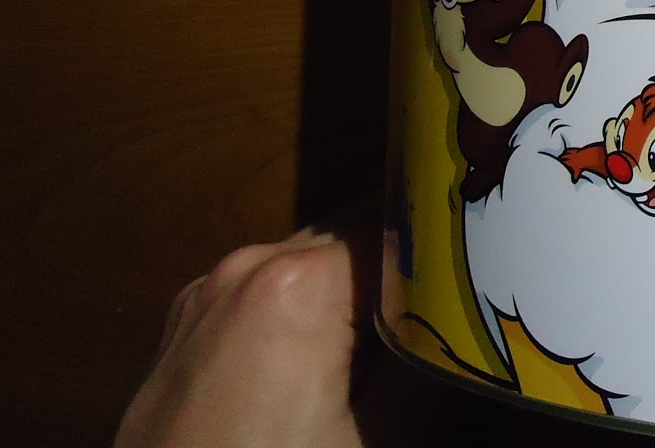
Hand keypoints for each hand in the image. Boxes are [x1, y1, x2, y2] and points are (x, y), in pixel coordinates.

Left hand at [115, 218, 435, 447]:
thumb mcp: (383, 433)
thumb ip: (427, 359)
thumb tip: (463, 322)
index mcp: (299, 282)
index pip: (401, 226)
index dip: (444, 249)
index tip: (476, 269)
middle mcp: (245, 268)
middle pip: (350, 239)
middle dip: (395, 268)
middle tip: (442, 307)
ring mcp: (202, 296)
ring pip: (302, 266)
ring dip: (345, 291)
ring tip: (385, 339)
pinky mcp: (178, 332)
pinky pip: (257, 296)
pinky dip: (295, 311)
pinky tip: (319, 361)